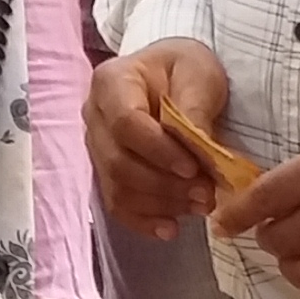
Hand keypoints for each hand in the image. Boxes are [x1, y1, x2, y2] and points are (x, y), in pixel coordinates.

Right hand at [89, 42, 232, 234]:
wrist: (174, 78)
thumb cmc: (185, 70)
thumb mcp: (199, 74)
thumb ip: (195, 105)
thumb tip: (196, 144)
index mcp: (111, 82)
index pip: (125, 123)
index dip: (158, 151)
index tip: (194, 167)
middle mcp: (94, 116)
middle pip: (118, 162)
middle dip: (164, 184)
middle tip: (206, 193)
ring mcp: (96, 148)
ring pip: (117, 187)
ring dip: (160, 204)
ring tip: (200, 205)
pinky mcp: (107, 173)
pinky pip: (116, 205)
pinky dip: (143, 220)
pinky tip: (171, 228)